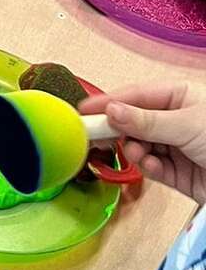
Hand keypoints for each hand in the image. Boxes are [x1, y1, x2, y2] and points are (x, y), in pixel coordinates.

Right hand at [87, 83, 205, 205]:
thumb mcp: (186, 124)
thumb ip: (146, 121)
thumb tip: (111, 111)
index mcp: (179, 96)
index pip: (136, 95)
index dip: (109, 101)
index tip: (83, 110)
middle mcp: (176, 119)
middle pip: (134, 121)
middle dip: (119, 129)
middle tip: (97, 136)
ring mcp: (177, 147)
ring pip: (141, 145)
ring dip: (134, 150)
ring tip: (136, 153)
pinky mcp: (180, 174)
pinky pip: (154, 168)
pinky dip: (148, 167)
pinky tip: (151, 166)